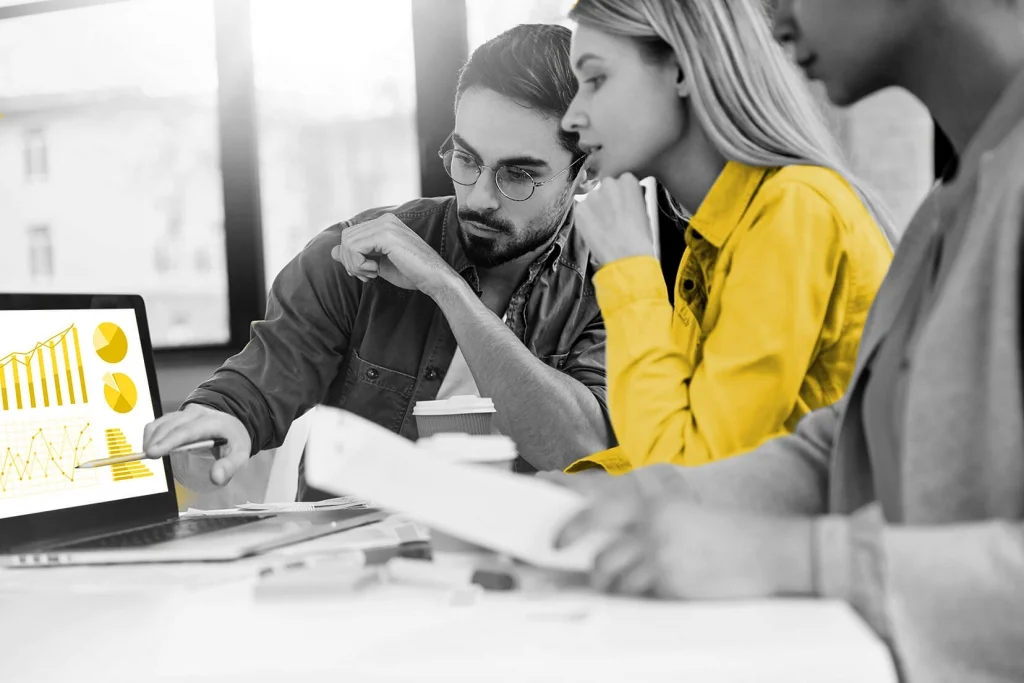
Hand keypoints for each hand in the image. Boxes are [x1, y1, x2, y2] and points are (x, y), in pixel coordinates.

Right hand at [143, 404, 251, 487]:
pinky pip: (160, 423)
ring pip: (162, 423)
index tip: (153, 452)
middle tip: (146, 457)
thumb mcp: (240, 454)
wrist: (232, 425)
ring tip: (148, 455)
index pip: (188, 431)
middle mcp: (197, 414)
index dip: (169, 441)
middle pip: (171, 426)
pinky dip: (152, 434)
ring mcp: (185, 413)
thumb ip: (229, 466)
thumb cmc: (234, 441)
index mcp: (213, 422)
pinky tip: (151, 448)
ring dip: (151, 438)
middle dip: (156, 441)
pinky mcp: (177, 416)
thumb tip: (216, 478)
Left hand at [331, 213, 459, 296]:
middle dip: (350, 261)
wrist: (434, 279)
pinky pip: (354, 248)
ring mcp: (386, 225)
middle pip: (346, 237)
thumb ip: (356, 255)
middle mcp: (385, 219)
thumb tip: (333, 251)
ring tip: (372, 273)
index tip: (365, 273)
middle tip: (367, 275)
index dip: (350, 257)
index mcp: (384, 223)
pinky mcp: (386, 235)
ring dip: (355, 264)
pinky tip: (375, 271)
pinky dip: (359, 264)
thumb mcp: (378, 264)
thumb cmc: (412, 273)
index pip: (350, 235)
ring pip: (347, 243)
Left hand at [564, 498, 813, 599]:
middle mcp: (654, 525)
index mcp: (657, 503)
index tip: (558, 536)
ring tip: (620, 585)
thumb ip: (650, 522)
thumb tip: (612, 540)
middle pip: (598, 545)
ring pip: (612, 573)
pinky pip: (636, 593)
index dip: (572, 523)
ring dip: (608, 583)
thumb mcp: (685, 515)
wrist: (770, 551)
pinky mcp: (672, 581)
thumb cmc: (732, 536)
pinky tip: (647, 592)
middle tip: (573, 565)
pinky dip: (634, 595)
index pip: (599, 508)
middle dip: (581, 558)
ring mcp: (662, 554)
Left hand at [574, 173, 654, 265]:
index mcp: (628, 181)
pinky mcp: (580, 210)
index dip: (621, 195)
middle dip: (607, 200)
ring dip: (595, 209)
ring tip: (604, 227)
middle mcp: (609, 184)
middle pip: (605, 187)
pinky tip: (595, 231)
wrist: (627, 256)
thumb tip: (626, 197)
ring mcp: (592, 196)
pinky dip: (586, 219)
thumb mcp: (644, 210)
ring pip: (591, 199)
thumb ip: (632, 197)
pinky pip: (581, 211)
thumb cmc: (640, 237)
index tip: (621, 206)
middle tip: (612, 217)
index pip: (621, 181)